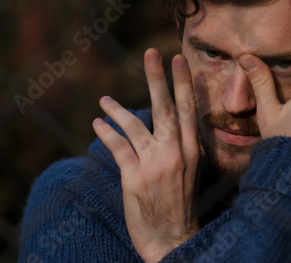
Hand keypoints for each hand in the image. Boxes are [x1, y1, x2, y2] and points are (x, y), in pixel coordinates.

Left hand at [92, 48, 199, 261]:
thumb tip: (169, 122)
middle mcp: (176, 153)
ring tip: (104, 101)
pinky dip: (106, 133)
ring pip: (135, 126)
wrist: (173, 238)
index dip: (183, 82)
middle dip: (157, 78)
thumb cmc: (181, 202)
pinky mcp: (134, 178)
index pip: (190, 109)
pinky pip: (118, 148)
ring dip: (117, 110)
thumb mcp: (190, 171)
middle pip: (166, 108)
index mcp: (192, 150)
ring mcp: (155, 165)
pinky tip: (98, 124)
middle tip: (151, 52)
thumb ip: (182, 145)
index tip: (178, 59)